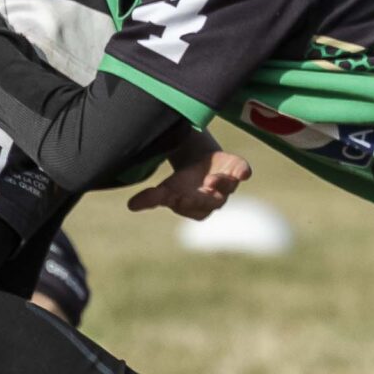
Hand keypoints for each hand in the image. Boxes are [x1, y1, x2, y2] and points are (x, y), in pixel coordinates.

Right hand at [128, 144, 251, 218]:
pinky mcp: (237, 169)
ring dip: (221, 184)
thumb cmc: (182, 183)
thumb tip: (130, 206)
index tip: (177, 199)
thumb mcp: (166, 189)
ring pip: (227, 187)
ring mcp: (227, 185)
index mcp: (195, 207)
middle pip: (210, 202)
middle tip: (194, 194)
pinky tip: (242, 172)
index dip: (185, 204)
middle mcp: (213, 199)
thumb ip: (152, 198)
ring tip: (211, 180)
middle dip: (204, 199)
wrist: (203, 165)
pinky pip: (243, 171)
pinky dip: (243, 171)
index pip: (191, 209)